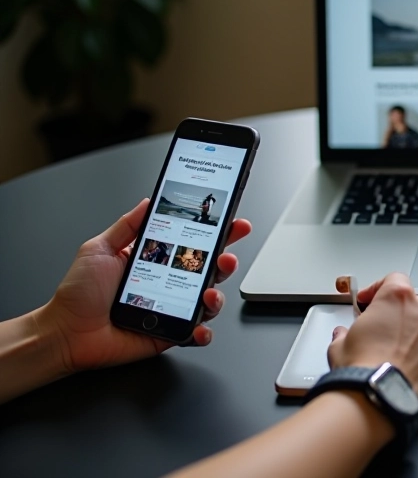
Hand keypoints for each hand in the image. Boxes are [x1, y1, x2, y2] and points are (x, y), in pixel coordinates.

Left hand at [36, 199, 251, 374]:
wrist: (65, 333)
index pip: (193, 243)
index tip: (233, 222)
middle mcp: (170, 283)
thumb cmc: (78, 294)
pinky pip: (197, 333)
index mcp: (157, 260)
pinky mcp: (171, 334)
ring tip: (208, 294)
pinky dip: (204, 331)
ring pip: (209, 301)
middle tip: (226, 257)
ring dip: (217, 296)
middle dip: (227, 261)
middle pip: (210, 270)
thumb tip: (148, 202)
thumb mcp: (99, 248)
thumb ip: (126, 225)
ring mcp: (173, 309)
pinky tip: (199, 326)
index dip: (218, 232)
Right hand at [327, 273, 417, 408]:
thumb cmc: (362, 370)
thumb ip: (346, 332)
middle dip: (400, 316)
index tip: (370, 301)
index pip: (394, 279)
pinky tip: (411, 369)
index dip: (379, 290)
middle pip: (415, 304)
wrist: (378, 400)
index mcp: (399, 297)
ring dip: (417, 337)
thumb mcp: (341, 343)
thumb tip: (344, 335)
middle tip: (384, 332)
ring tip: (398, 355)